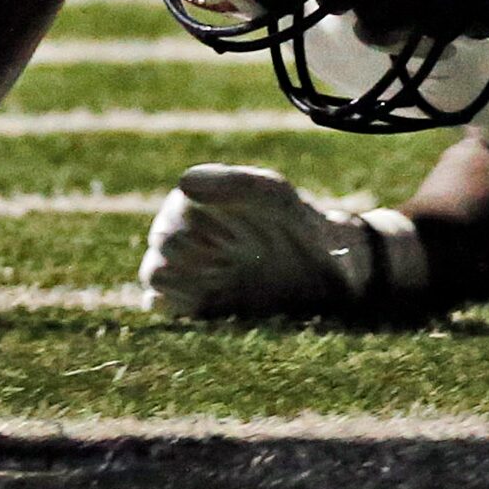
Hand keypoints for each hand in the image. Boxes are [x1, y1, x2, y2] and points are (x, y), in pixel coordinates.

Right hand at [141, 165, 413, 318]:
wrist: (336, 277)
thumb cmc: (310, 229)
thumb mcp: (280, 201)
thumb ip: (238, 185)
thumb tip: (183, 181)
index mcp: (209, 198)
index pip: (175, 214)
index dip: (199, 232)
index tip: (232, 242)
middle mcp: (197, 229)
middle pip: (161, 243)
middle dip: (189, 259)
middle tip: (229, 266)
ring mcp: (195, 266)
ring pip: (153, 271)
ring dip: (177, 283)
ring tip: (218, 285)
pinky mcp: (197, 300)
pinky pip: (157, 302)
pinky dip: (169, 306)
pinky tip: (203, 306)